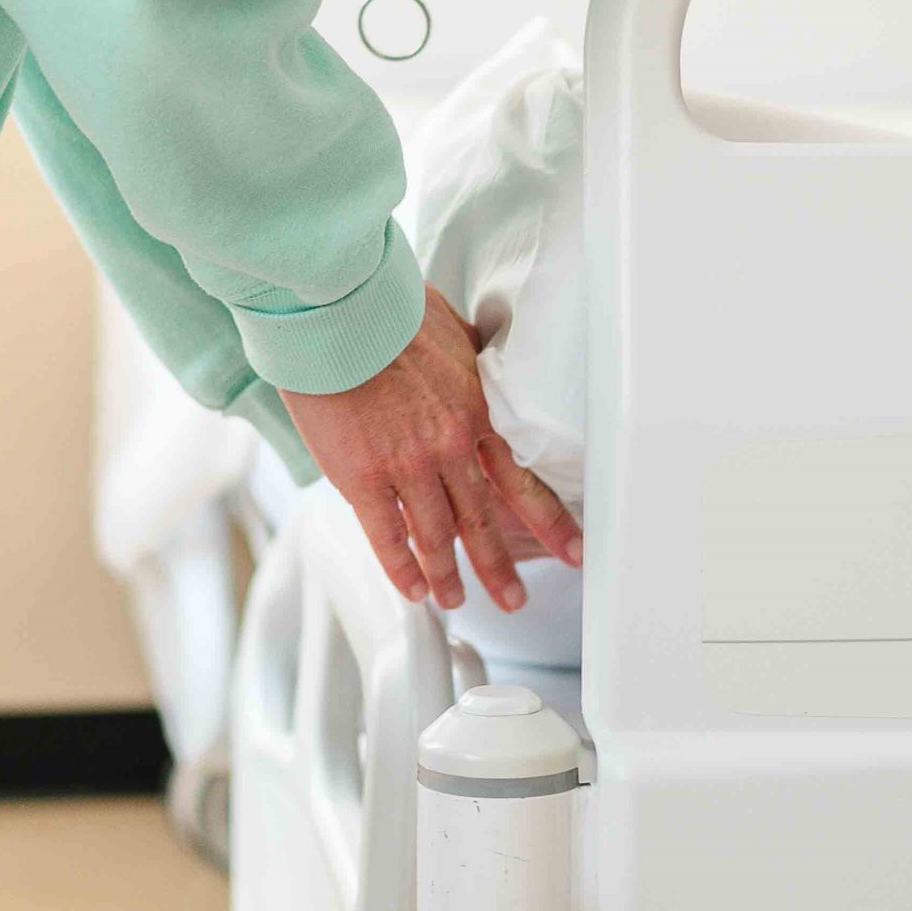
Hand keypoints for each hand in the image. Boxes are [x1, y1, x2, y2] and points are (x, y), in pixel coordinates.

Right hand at [282, 287, 582, 611]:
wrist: (338, 311)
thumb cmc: (390, 310)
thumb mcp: (456, 332)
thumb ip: (475, 362)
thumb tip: (488, 359)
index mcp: (479, 412)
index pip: (525, 481)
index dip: (552, 523)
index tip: (573, 552)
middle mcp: (451, 447)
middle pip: (484, 523)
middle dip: (501, 569)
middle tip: (514, 600)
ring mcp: (406, 467)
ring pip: (437, 537)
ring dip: (448, 577)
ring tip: (455, 599)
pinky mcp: (362, 478)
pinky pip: (387, 537)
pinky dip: (401, 569)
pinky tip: (412, 589)